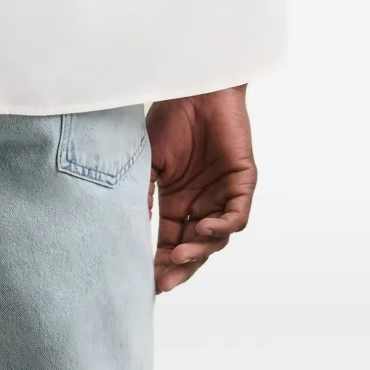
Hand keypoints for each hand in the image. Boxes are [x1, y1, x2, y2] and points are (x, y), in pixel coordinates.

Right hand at [146, 85, 256, 293]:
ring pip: (217, 238)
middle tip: (165, 281)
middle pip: (195, 247)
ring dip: (199, 250)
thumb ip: (141, 194)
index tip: (148, 282)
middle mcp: (202, 201)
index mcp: (178, 199)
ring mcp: (223, 193)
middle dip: (181, 266)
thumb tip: (127, 231)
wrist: (193, 87)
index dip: (161, 262)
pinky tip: (203, 229)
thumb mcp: (148, 161)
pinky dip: (222, 227)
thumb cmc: (170, 117)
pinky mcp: (241, 182)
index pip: (171, 240)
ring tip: (180, 255)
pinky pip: (237, 215)